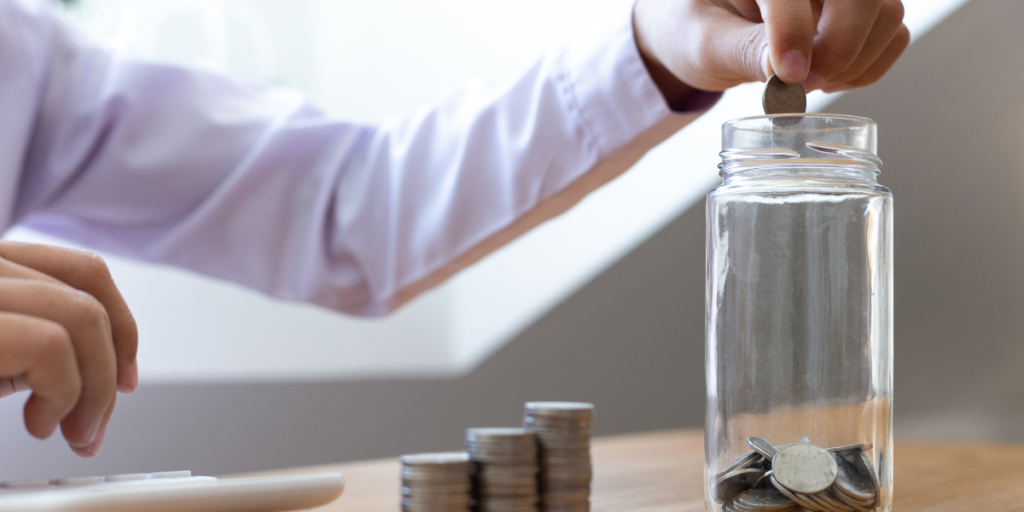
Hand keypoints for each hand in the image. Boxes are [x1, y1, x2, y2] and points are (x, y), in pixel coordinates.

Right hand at [0, 242, 137, 456]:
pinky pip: (51, 347)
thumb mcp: (1, 360)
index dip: (121, 325)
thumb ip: (40, 342)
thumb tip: (114, 375)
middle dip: (109, 374)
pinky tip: (37, 425)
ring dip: (94, 391)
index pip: (82, 270)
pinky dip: (63, 395)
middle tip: (93, 430)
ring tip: (70, 432)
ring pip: (83, 319)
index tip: (126, 381)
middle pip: (88, 298)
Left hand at [633, 0, 909, 102]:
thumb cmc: (695, 28)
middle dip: (839, 46)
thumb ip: (739, 51)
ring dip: (855, 61)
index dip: (792, 29)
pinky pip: (892, 34)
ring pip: (886, 13)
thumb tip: (780, 68)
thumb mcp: (702, 43)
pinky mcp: (861, 9)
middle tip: (804, 83)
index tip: (787, 75)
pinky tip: (829, 79)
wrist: (703, 28)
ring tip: (808, 83)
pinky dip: (867, 67)